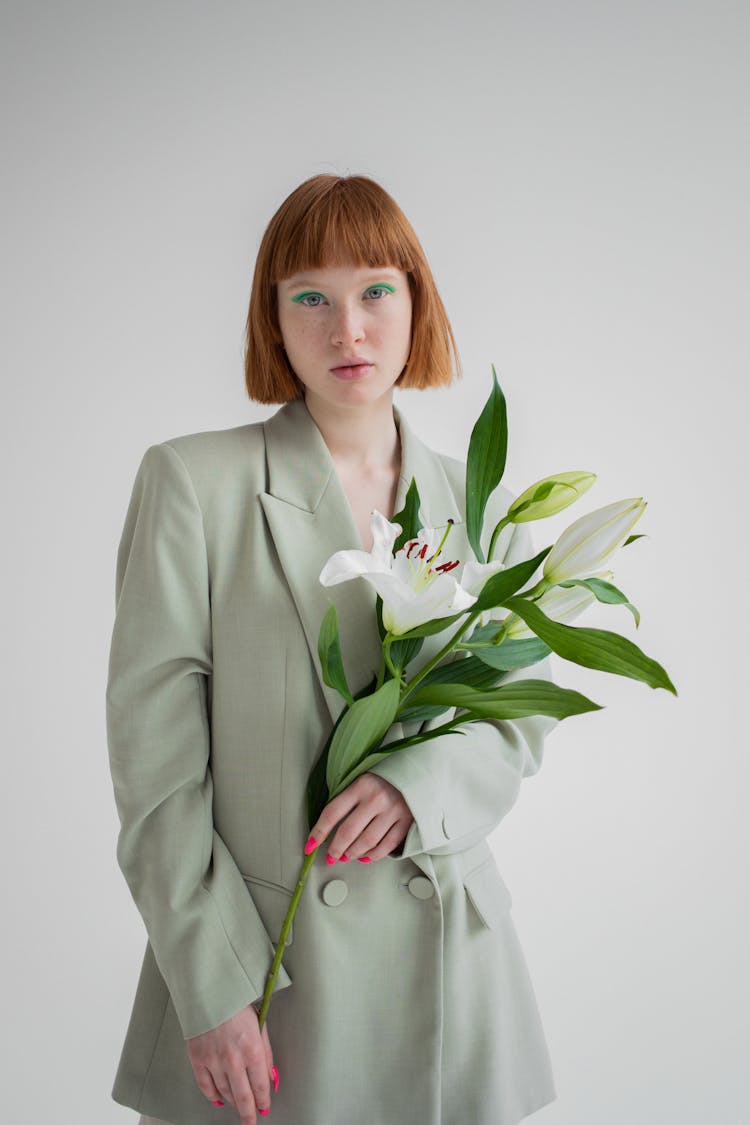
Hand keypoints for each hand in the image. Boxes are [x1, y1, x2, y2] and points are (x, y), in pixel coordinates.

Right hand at [187, 1003, 274, 1123]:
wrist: (209, 990)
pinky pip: (206, 1086)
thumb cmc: (237, 1003)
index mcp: (252, 1049)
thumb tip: (271, 1077)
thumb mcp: (261, 1024)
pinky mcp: (198, 1059)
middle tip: (251, 1120)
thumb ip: (266, 1053)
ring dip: (233, 1102)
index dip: (264, 1100)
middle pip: (243, 1097)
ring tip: (239, 1106)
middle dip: (249, 1112)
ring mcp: (214, 1061)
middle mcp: (233, 1059)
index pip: (261, 1085)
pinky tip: (219, 1099)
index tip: (265, 1108)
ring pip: (225, 1093)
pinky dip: (213, 1096)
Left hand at [310, 772, 414, 861]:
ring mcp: (393, 811)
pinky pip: (386, 845)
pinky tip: (365, 857)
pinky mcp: (407, 821)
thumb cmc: (386, 777)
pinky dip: (373, 855)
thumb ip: (349, 797)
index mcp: (361, 785)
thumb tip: (328, 825)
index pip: (332, 812)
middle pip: (348, 832)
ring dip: (353, 853)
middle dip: (336, 849)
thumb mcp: (364, 779)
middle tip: (331, 856)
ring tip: (347, 856)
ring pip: (367, 842)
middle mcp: (376, 798)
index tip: (309, 846)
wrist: (418, 772)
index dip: (318, 832)